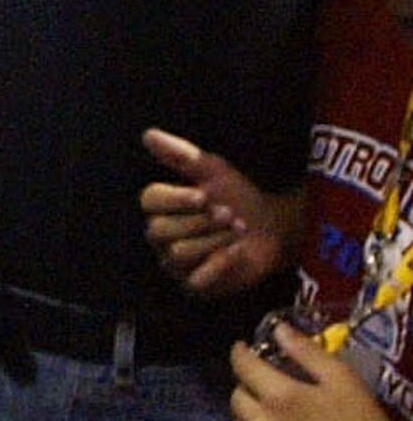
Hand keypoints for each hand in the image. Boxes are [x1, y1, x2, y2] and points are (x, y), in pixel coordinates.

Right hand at [141, 128, 297, 295]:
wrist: (272, 229)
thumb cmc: (238, 196)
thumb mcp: (213, 170)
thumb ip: (180, 154)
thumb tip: (148, 134)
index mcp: (161, 205)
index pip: (149, 200)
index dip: (174, 199)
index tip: (203, 195)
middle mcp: (161, 235)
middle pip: (162, 230)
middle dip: (199, 221)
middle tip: (229, 213)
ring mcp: (175, 263)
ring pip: (179, 253)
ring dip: (214, 239)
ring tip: (237, 230)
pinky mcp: (194, 285)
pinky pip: (197, 279)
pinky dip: (221, 263)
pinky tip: (238, 251)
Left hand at [228, 327, 412, 420]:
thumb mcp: (340, 377)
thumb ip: (305, 351)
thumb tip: (277, 330)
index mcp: (279, 397)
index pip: (241, 365)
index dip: (240, 353)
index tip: (244, 349)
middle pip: (236, 398)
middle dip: (245, 385)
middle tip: (261, 384)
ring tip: (259, 418)